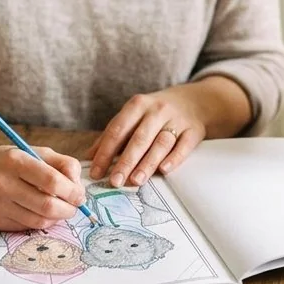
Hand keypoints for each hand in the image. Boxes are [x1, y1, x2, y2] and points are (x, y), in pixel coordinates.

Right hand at [0, 143, 84, 231]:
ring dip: (56, 218)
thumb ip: (62, 164)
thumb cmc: (7, 161)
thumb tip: (78, 186)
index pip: (52, 181)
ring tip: (60, 209)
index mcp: (15, 161)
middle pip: (47, 206)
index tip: (79, 194)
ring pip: (39, 221)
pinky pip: (26, 227)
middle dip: (68, 209)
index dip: (72, 191)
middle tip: (74, 206)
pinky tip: (41, 212)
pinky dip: (40, 222)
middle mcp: (3, 184)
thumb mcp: (34, 152)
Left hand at [88, 87, 206, 186]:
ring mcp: (177, 120)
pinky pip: (184, 145)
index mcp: (137, 105)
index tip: (96, 172)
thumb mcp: (133, 116)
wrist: (193, 101)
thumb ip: (113, 135)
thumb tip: (89, 157)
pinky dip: (174, 158)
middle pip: (139, 138)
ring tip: (136, 181)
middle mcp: (157, 110)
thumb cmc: (155, 113)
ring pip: (161, 143)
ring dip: (147, 163)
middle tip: (115, 181)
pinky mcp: (194, 130)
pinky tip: (164, 170)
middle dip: (125, 161)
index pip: (118, 130)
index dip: (105, 151)